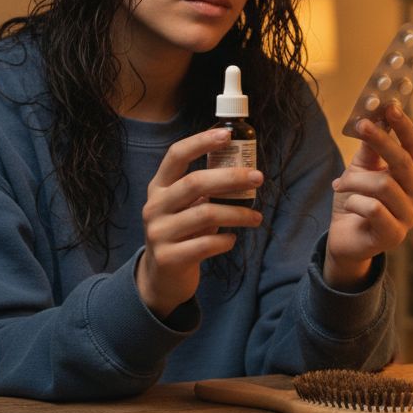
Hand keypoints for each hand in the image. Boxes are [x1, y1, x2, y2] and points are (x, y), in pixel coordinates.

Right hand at [138, 128, 263, 317]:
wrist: (161, 277)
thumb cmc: (182, 233)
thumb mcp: (185, 207)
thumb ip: (204, 190)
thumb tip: (244, 169)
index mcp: (159, 187)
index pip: (176, 155)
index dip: (201, 142)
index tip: (227, 134)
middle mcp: (155, 206)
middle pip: (195, 182)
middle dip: (231, 177)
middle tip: (258, 177)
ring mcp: (158, 233)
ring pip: (205, 215)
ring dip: (237, 213)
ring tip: (255, 217)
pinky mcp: (168, 258)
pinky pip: (205, 245)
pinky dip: (224, 241)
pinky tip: (232, 239)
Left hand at [326, 103, 412, 289]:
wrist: (345, 240)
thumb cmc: (356, 202)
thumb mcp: (361, 170)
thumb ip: (369, 149)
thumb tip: (372, 117)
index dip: (404, 126)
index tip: (389, 106)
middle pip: (403, 162)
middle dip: (381, 140)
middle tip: (362, 125)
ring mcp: (409, 218)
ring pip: (383, 185)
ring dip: (355, 181)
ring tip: (339, 184)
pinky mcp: (394, 236)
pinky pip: (372, 208)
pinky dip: (353, 202)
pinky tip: (348, 206)